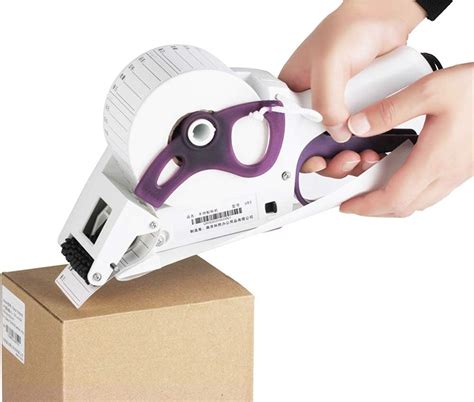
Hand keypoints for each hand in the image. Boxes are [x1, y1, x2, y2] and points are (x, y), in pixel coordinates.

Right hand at [279, 0, 424, 175]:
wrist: (386, 19)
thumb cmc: (349, 28)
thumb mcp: (329, 62)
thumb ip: (327, 100)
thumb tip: (335, 132)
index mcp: (292, 94)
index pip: (288, 131)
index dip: (300, 151)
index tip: (317, 160)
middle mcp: (312, 104)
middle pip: (313, 145)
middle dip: (329, 159)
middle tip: (344, 159)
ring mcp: (336, 108)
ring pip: (336, 145)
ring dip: (349, 156)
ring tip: (362, 155)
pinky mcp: (356, 110)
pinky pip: (357, 136)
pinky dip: (365, 147)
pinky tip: (373, 148)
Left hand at [341, 64, 473, 216]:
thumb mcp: (431, 90)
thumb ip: (389, 110)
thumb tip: (358, 126)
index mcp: (435, 160)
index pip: (393, 199)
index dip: (365, 206)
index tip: (347, 206)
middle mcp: (447, 173)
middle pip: (403, 207)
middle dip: (373, 208)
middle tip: (354, 199)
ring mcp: (457, 173)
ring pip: (418, 202)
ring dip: (390, 201)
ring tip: (370, 187)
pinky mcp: (462, 167)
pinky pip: (430, 191)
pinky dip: (407, 191)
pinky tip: (398, 173)